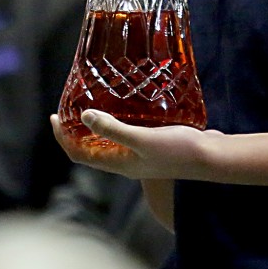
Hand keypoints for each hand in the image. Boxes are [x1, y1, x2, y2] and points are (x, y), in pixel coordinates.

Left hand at [50, 110, 220, 179]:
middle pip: (91, 149)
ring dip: (97, 125)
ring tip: (93, 103)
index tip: (54, 116)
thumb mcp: (143, 139)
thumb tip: (84, 116)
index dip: (62, 137)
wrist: (212, 158)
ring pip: (110, 142)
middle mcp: (127, 162)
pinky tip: (127, 105)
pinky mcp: (156, 144)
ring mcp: (142, 155)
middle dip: (76, 130)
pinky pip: (129, 133)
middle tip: (70, 107)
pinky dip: (120, 121)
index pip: (79, 154)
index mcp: (120, 165)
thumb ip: (113, 129)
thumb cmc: (179, 151)